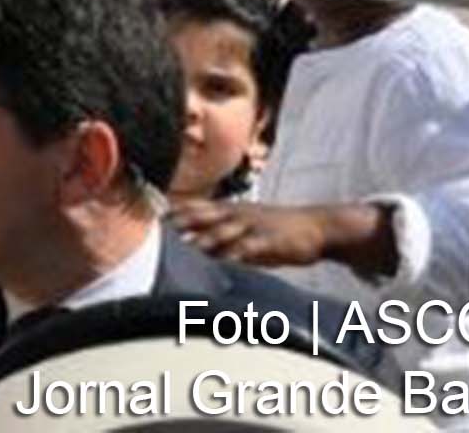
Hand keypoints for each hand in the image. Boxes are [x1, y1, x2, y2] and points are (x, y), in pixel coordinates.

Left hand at [169, 200, 331, 267]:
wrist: (317, 227)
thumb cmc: (275, 232)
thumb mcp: (246, 229)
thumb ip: (220, 238)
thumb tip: (193, 252)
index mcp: (229, 210)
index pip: (195, 207)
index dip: (174, 212)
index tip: (150, 220)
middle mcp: (237, 213)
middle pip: (203, 214)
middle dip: (180, 221)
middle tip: (157, 230)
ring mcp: (254, 225)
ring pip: (224, 229)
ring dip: (204, 238)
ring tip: (185, 248)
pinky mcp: (271, 239)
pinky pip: (251, 245)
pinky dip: (237, 252)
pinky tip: (226, 261)